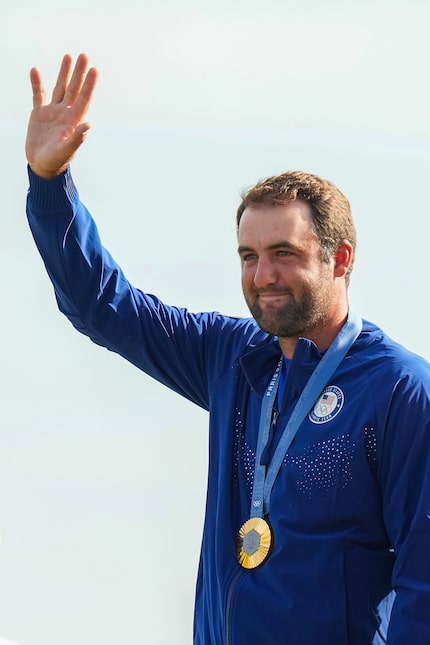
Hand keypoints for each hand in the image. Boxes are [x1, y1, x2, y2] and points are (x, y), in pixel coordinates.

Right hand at [25, 53, 97, 178]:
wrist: (42, 166)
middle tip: (84, 55)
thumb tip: (88, 125)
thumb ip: (77, 138)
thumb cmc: (56, 161)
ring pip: (60, 88)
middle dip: (79, 73)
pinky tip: (35, 70)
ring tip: (68, 56)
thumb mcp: (66, 150)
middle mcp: (65, 113)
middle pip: (74, 89)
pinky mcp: (39, 114)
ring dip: (64, 73)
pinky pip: (38, 95)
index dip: (89, 84)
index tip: (94, 69)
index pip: (83, 98)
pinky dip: (36, 83)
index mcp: (74, 121)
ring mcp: (52, 112)